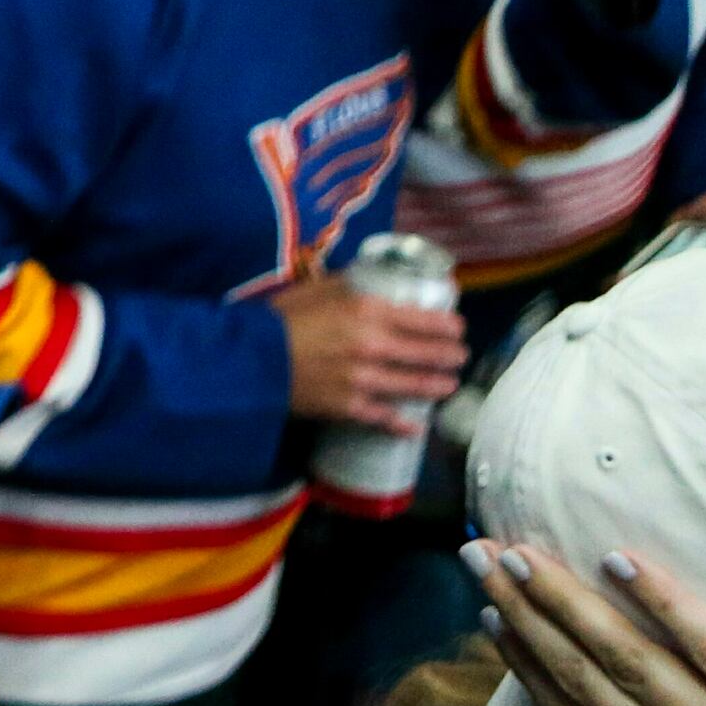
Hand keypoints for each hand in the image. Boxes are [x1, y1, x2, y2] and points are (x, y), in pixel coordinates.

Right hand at [266, 271, 466, 432]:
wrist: (247, 360)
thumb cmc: (278, 319)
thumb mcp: (313, 289)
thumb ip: (347, 284)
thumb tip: (371, 278)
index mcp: (366, 311)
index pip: (425, 320)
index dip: (449, 326)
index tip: (457, 329)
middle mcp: (373, 345)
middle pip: (428, 354)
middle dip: (451, 356)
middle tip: (458, 357)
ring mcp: (364, 380)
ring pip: (415, 386)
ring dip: (437, 386)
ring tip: (448, 386)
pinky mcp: (349, 407)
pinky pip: (385, 418)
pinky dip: (403, 424)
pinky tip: (416, 427)